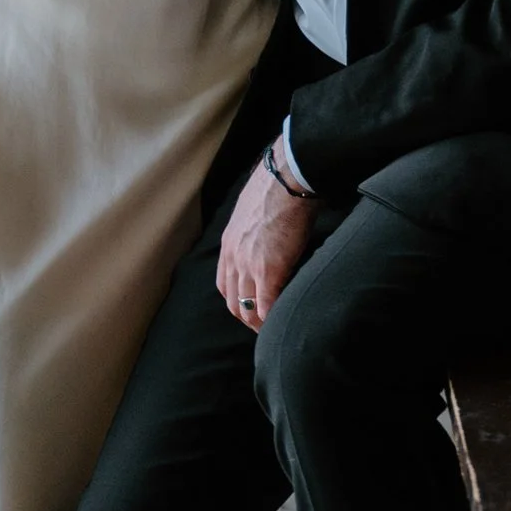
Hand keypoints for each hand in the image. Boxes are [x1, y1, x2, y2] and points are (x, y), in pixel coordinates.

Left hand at [216, 157, 315, 331]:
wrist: (285, 179)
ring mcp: (249, 266)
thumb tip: (266, 240)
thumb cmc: (276, 190)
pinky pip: (267, 305)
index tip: (252, 310)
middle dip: (248, 319)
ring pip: (247, 309)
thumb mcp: (252, 214)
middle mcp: (233, 258)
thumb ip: (252, 233)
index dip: (238, 301)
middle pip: (233, 302)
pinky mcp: (269, 270)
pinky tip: (282, 322)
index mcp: (229, 245)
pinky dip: (273, 318)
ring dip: (260, 324)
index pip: (225, 285)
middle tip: (265, 328)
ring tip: (275, 331)